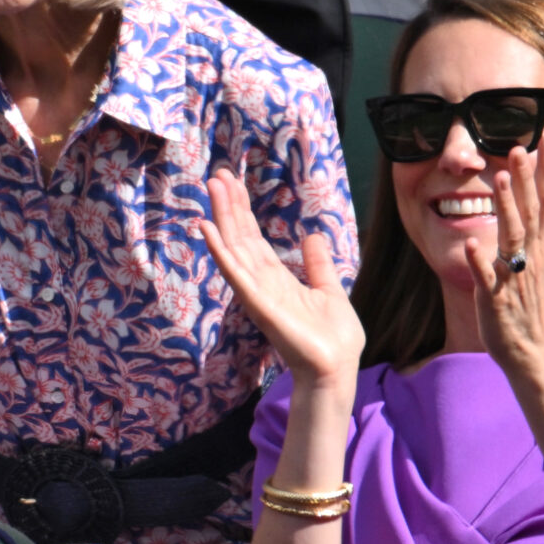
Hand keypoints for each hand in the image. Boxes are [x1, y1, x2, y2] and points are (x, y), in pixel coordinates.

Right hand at [195, 167, 364, 389]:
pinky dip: (220, 251)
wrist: (336, 368)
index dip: (242, 212)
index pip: (253, 239)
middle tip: (217, 175)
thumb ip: (319, 264)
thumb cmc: (334, 338)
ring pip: (234, 248)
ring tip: (212, 189)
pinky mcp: (258, 304)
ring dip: (221, 218)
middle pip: (239, 237)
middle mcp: (261, 282)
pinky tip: (207, 230)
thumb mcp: (330, 290)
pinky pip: (235, 274)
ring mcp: (256, 292)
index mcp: (276, 278)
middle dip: (229, 206)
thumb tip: (312, 236)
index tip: (232, 184)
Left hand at [466, 148, 543, 381]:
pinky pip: (487, 277)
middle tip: (517, 148)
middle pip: (530, 211)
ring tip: (497, 178)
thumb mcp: (535, 264)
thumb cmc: (528, 306)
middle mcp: (530, 258)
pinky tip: (471, 243)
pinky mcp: (497, 298)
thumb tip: (530, 206)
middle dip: (524, 179)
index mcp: (538, 248)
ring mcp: (514, 277)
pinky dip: (480, 260)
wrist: (534, 351)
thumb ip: (531, 234)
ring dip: (504, 206)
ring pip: (510, 236)